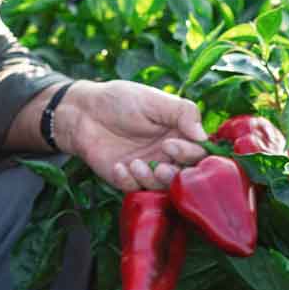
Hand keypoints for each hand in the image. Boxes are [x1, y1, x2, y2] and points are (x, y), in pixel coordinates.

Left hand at [58, 80, 206, 190]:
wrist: (85, 111)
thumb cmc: (122, 100)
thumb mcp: (155, 100)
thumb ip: (183, 113)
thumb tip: (203, 136)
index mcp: (181, 134)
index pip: (199, 153)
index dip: (190, 154)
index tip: (171, 144)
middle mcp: (168, 155)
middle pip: (184, 175)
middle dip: (174, 174)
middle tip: (159, 166)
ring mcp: (148, 168)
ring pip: (161, 187)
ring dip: (151, 180)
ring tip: (136, 165)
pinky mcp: (128, 178)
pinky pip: (135, 190)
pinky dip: (128, 182)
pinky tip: (118, 166)